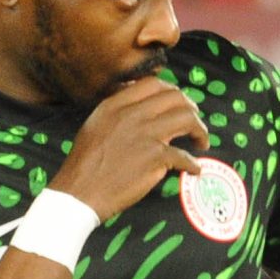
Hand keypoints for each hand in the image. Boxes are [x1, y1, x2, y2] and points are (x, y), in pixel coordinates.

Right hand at [48, 76, 206, 219]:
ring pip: (187, 119)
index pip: (153, 84)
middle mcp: (130, 115)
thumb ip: (116, 113)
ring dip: (200, 131)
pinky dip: (193, 165)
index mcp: (113, 106)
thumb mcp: (94, 127)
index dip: (172, 91)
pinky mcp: (155, 157)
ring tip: (200, 142)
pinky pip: (185, 156)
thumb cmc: (85, 165)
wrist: (79, 193)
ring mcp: (145, 135)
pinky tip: (193, 170)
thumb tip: (140, 106)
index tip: (178, 103)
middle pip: (176, 98)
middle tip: (193, 122)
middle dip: (191, 109)